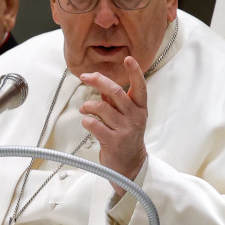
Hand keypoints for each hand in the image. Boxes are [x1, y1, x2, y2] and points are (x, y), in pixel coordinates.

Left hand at [79, 56, 147, 195]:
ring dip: (88, 105)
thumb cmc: (126, 138)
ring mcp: (124, 130)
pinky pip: (93, 124)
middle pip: (116, 92)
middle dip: (98, 81)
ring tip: (84, 108)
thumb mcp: (126, 118)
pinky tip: (87, 122)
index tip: (129, 59)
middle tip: (86, 76)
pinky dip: (86, 120)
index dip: (135, 72)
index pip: (140, 87)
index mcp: (140, 109)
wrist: (130, 166)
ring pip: (101, 107)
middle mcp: (134, 117)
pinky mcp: (113, 141)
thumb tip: (101, 86)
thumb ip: (115, 102)